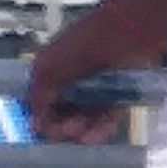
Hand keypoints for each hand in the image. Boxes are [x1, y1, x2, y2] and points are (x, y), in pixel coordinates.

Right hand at [28, 9, 152, 144]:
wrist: (132, 31)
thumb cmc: (88, 42)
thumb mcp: (51, 68)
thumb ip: (40, 96)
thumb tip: (35, 124)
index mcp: (50, 73)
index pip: (41, 105)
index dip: (43, 121)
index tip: (46, 133)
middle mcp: (71, 83)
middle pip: (64, 115)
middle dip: (64, 128)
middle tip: (70, 131)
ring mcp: (95, 89)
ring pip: (86, 118)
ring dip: (84, 131)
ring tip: (86, 136)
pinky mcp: (118, 95)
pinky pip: (107, 116)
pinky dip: (102, 127)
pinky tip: (97, 135)